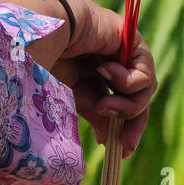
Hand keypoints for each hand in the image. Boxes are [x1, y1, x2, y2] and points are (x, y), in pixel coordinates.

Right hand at [0, 0, 157, 154]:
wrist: (38, 33)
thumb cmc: (42, 61)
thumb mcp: (72, 98)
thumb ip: (95, 116)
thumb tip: (109, 140)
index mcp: (93, 77)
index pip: (120, 106)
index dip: (124, 130)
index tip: (122, 151)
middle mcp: (110, 63)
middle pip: (136, 100)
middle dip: (132, 125)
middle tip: (124, 145)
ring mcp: (121, 51)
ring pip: (144, 89)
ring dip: (127, 106)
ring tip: (104, 105)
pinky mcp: (130, 38)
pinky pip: (145, 71)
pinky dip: (128, 80)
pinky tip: (105, 72)